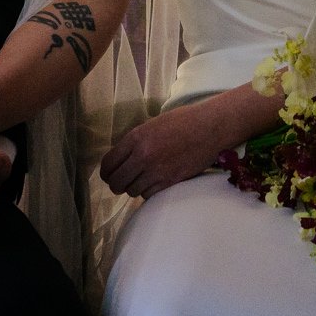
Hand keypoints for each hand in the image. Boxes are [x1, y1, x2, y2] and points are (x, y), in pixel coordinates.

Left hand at [99, 99, 236, 199]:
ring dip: (132, 188)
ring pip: (132, 191)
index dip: (106, 172)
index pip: (109, 163)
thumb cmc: (182, 121)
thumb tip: (122, 157)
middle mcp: (143, 156)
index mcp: (136, 138)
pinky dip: (147, 192)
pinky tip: (152, 184)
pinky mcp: (170, 181)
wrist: (209, 128)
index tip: (108, 175)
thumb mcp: (152, 124)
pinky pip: (148, 195)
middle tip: (119, 183)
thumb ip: (135, 141)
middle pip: (117, 182)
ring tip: (138, 181)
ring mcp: (156, 171)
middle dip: (115, 184)